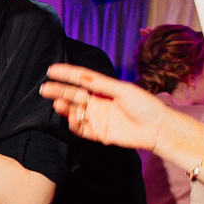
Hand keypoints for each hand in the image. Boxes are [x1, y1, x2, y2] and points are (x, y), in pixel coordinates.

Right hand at [40, 64, 174, 150]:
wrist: (158, 129)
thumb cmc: (145, 105)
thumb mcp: (123, 90)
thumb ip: (101, 84)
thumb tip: (81, 76)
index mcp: (104, 89)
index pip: (82, 79)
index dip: (67, 74)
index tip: (52, 70)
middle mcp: (99, 102)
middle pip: (74, 95)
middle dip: (59, 91)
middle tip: (45, 89)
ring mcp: (98, 118)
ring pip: (76, 112)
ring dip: (65, 108)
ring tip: (58, 105)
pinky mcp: (100, 133)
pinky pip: (82, 129)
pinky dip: (74, 125)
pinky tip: (71, 120)